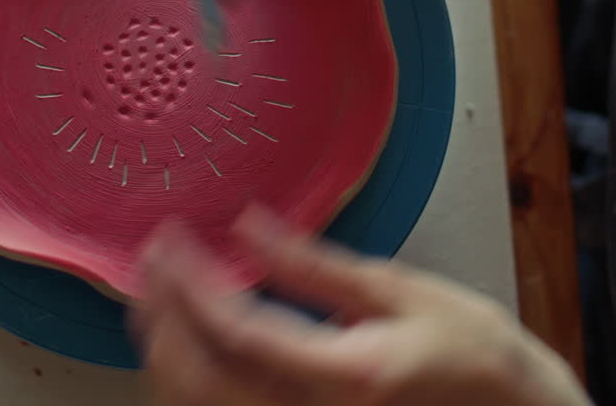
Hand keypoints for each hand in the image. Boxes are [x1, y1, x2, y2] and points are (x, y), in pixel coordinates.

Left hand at [134, 206, 589, 405]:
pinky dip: (187, 373)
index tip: (167, 241)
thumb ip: (311, 264)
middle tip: (149, 260)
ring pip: (200, 404)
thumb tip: (248, 227)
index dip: (190, 286)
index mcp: (343, 375)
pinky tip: (185, 334)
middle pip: (201, 379)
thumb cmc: (467, 350)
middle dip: (160, 317)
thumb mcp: (396, 289)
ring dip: (164, 347)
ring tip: (155, 291)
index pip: (238, 332)